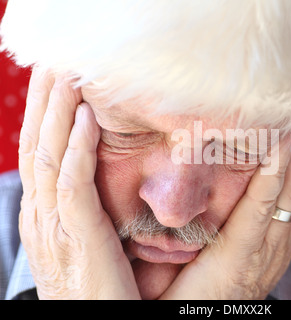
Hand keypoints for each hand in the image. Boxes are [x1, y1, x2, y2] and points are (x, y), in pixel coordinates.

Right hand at [18, 68, 140, 298]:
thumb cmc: (96, 289)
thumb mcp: (85, 241)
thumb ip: (85, 209)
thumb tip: (96, 178)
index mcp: (43, 214)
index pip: (40, 150)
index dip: (46, 113)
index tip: (57, 81)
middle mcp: (39, 214)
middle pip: (37, 143)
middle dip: (44, 101)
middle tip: (54, 62)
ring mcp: (53, 224)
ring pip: (48, 154)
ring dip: (58, 111)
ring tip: (67, 74)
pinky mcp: (76, 235)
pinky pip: (72, 182)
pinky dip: (77, 147)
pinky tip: (87, 119)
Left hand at [161, 122, 290, 298]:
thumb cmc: (198, 287)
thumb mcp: (223, 245)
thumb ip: (228, 215)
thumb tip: (215, 174)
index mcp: (274, 237)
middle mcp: (278, 241)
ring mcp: (265, 250)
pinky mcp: (242, 256)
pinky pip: (262, 207)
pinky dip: (275, 174)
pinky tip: (283, 144)